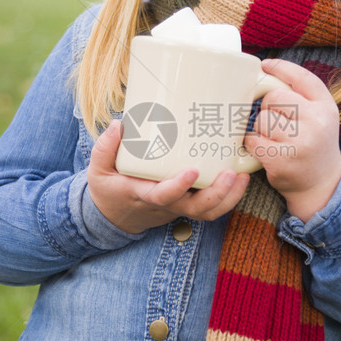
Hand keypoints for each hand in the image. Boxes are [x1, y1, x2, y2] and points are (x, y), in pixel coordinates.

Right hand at [86, 120, 250, 234]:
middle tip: (231, 174)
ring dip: (229, 197)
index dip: (179, 187)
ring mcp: (179, 206)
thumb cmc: (109, 188)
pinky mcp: (188, 203)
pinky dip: (229, 197)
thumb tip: (118, 125)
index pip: (163, 196)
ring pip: (208, 212)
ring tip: (242, 176)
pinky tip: (240, 178)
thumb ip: (104, 148)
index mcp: (143, 195)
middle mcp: (166, 204)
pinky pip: (211, 208)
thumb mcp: (97, 170)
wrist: (115, 216)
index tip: (192, 171)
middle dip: (217, 194)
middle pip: (197, 208)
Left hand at [244, 57, 340, 222]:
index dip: (280, 68)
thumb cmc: (313, 145)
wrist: (321, 185)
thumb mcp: (319, 117)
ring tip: (273, 140)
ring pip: (261, 119)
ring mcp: (300, 142)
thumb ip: (301, 96)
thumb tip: (264, 70)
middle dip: (268, 108)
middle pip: (273, 98)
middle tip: (277, 124)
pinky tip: (264, 151)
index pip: (301, 77)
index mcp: (326, 106)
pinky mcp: (282, 160)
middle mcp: (316, 122)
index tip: (264, 65)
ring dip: (260, 129)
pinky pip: (253, 140)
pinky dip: (252, 145)